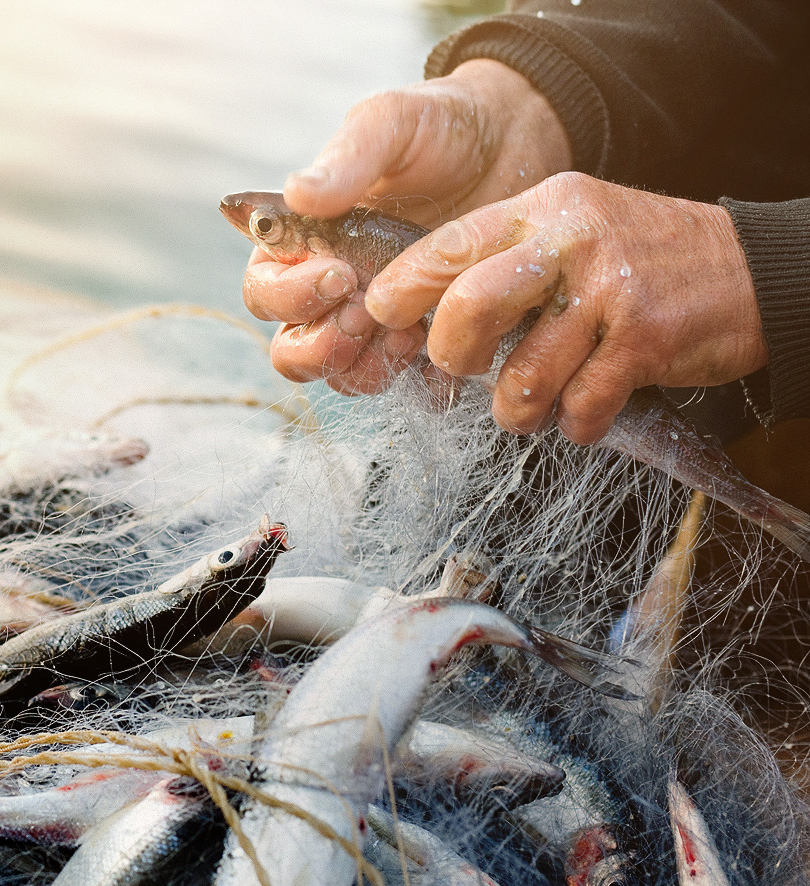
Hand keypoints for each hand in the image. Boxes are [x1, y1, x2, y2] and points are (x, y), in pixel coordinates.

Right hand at [242, 60, 571, 393]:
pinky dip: (411, 379)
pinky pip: (398, 383)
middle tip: (364, 313)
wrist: (512, 146)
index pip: (263, 290)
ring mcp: (373, 320)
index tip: (339, 273)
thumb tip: (296, 193)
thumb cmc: (440, 129)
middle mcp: (328, 290)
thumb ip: (347, 159)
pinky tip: (436, 348)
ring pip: (339, 375)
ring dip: (364, 365)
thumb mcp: (392, 125)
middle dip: (320, 344)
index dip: (290, 296)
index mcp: (302, 242)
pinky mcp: (418, 338)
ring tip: (407, 331)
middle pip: (291, 349)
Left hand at [364, 171, 767, 442]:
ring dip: (517, 410)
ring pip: (523, 377)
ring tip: (530, 405)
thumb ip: (508, 260)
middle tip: (465, 369)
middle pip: (470, 306)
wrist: (752, 271)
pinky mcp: (643, 340)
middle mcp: (571, 241)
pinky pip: (579, 408)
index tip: (381, 315)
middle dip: (453, 355)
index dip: (403, 286)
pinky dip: (574, 426)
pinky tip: (584, 414)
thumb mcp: (573, 230)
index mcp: (542, 211)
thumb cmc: (643, 260)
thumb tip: (433, 313)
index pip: (450, 245)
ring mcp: (609, 290)